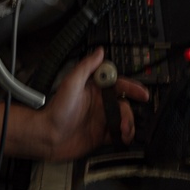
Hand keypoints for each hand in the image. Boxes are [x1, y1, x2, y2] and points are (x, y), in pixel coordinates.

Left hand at [39, 47, 149, 162]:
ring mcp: (101, 119)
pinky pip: (119, 134)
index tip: (142, 92)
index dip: (132, 87)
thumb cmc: (55, 110)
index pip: (118, 84)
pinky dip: (125, 136)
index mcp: (94, 89)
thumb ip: (86, 67)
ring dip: (128, 124)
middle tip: (127, 118)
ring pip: (124, 119)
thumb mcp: (71, 83)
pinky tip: (123, 137)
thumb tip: (99, 52)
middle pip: (124, 104)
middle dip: (129, 111)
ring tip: (123, 129)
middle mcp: (100, 104)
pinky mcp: (101, 135)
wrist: (48, 136)